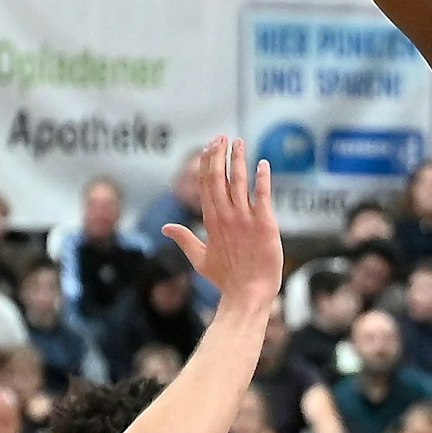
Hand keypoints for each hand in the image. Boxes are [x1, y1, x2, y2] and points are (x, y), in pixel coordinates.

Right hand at [162, 138, 282, 305]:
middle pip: (219, 177)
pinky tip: (263, 164)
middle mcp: (226, 216)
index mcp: (211, 221)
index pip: (206, 184)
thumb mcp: (200, 259)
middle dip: (220, 155)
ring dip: (238, 159)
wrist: (248, 295)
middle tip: (222, 137)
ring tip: (239, 142)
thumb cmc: (226, 279)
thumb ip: (184, 239)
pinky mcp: (265, 224)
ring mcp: (246, 219)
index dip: (207, 163)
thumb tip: (165, 228)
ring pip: (239, 181)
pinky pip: (263, 195)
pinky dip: (263, 178)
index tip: (209, 146)